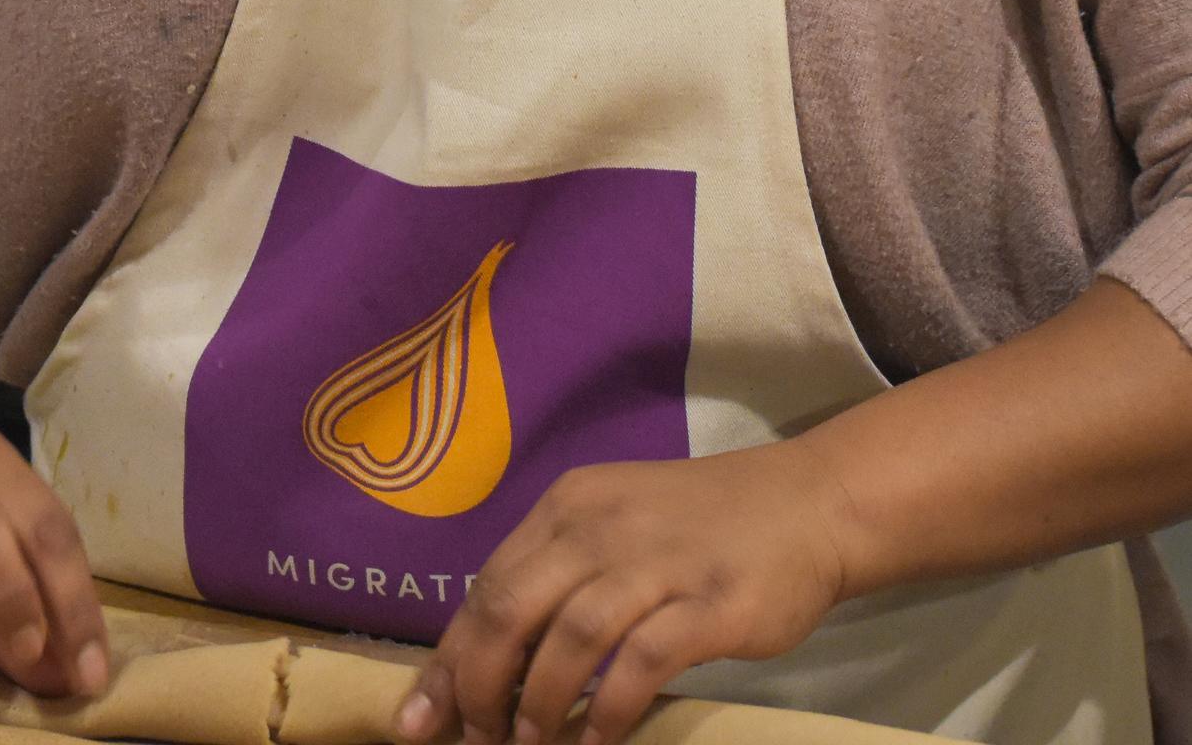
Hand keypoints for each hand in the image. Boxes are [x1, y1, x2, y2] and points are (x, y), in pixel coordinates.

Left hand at [393, 446, 849, 744]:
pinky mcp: (708, 602)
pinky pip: (642, 660)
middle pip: (512, 608)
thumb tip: (487, 658)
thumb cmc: (699, 526)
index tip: (418, 720)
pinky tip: (597, 740)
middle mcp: (602, 525)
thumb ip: (557, 574)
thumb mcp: (615, 528)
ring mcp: (656, 562)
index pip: (487, 585)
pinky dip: (610, 707)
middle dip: (478, 685)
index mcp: (569, 505)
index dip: (449, 658)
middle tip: (473, 741)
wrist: (805, 503)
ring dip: (540, 702)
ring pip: (570, 635)